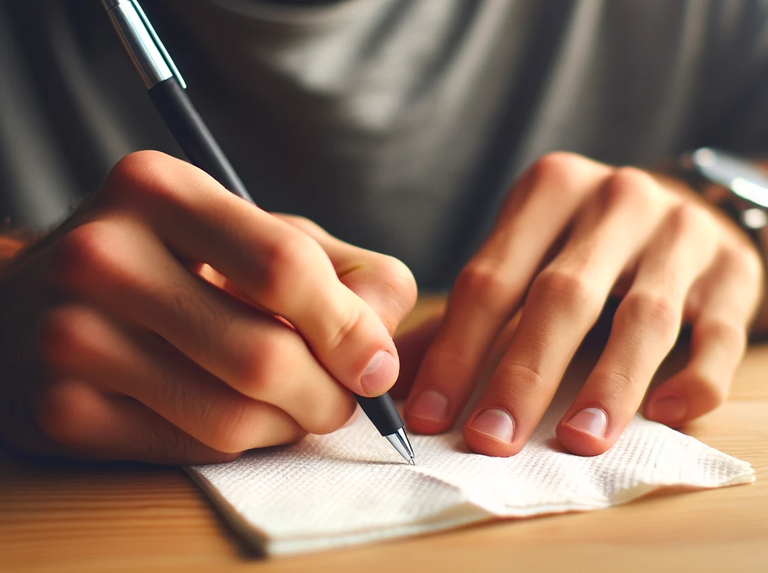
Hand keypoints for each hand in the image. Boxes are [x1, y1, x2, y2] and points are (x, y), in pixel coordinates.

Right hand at [0, 151, 415, 463]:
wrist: (49, 294)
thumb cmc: (179, 260)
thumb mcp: (260, 235)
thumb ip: (346, 274)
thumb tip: (383, 353)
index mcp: (159, 189)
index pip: (284, 267)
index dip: (350, 329)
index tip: (376, 367)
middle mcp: (103, 253)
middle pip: (263, 355)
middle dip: (328, 395)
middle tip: (340, 398)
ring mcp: (71, 334)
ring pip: (230, 418)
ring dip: (287, 425)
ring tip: (293, 405)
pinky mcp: (59, 408)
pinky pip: (188, 450)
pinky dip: (236, 445)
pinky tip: (235, 412)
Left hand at [401, 152, 763, 455]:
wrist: (684, 202)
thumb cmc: (583, 241)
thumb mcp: (525, 249)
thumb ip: (472, 310)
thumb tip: (404, 378)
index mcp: (550, 189)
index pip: (491, 279)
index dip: (457, 351)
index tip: (430, 416)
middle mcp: (617, 199)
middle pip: (562, 297)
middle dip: (522, 375)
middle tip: (490, 439)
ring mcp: (682, 232)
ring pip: (643, 317)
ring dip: (609, 385)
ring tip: (577, 441)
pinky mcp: (734, 269)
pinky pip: (719, 331)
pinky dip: (694, 376)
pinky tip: (665, 414)